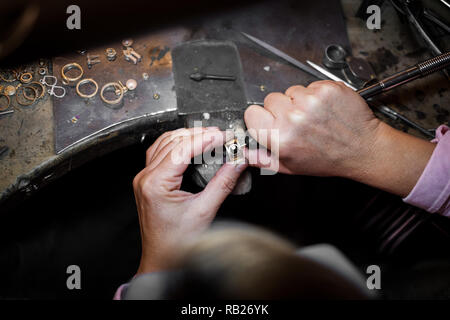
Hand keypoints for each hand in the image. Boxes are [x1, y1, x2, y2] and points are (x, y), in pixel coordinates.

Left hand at [133, 127, 246, 274]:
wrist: (162, 260)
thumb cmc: (177, 243)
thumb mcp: (204, 211)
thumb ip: (223, 183)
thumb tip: (236, 162)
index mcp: (155, 184)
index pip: (181, 149)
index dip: (204, 139)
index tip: (223, 136)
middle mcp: (145, 178)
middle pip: (172, 142)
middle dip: (197, 134)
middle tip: (220, 135)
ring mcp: (144, 179)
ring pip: (164, 143)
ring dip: (186, 136)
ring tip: (208, 135)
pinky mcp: (148, 181)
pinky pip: (159, 153)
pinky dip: (176, 144)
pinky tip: (189, 144)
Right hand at [245, 81, 380, 176]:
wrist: (362, 149)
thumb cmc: (328, 159)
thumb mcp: (290, 166)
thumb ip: (263, 159)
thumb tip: (244, 152)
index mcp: (280, 138)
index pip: (252, 113)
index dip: (261, 117)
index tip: (271, 120)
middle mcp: (293, 118)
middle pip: (271, 99)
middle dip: (281, 108)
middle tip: (299, 122)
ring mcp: (310, 101)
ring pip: (291, 90)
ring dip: (299, 101)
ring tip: (314, 116)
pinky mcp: (326, 89)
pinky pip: (310, 85)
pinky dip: (316, 94)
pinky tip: (324, 109)